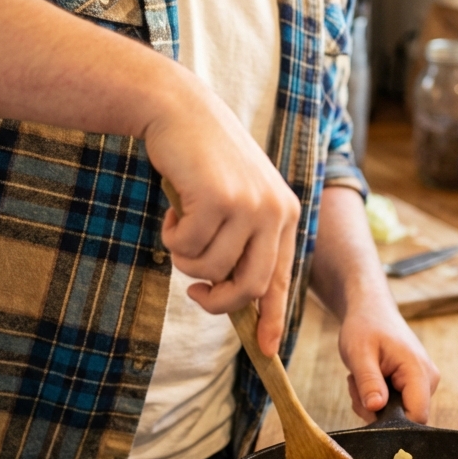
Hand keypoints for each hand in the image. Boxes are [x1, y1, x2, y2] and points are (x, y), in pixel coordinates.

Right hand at [141, 63, 299, 355]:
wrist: (179, 109)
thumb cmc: (203, 157)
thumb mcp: (236, 196)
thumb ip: (242, 239)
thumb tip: (232, 295)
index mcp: (285, 212)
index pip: (282, 277)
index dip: (272, 316)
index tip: (265, 349)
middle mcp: (275, 210)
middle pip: (250, 285)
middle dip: (218, 302)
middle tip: (195, 295)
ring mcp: (248, 205)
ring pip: (212, 268)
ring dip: (186, 259)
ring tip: (180, 228)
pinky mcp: (218, 199)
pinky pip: (187, 247)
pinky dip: (172, 237)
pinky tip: (173, 210)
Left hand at [337, 298, 439, 423]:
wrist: (371, 309)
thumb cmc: (365, 326)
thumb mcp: (359, 353)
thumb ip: (369, 381)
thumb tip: (376, 408)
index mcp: (419, 371)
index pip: (417, 417)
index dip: (391, 424)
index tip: (366, 407)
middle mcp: (428, 379)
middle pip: (406, 418)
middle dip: (376, 410)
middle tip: (356, 387)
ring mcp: (424, 382)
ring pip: (399, 413)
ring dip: (373, 404)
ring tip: (360, 379)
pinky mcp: (415, 383)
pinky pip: (397, 405)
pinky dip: (378, 398)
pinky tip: (368, 380)